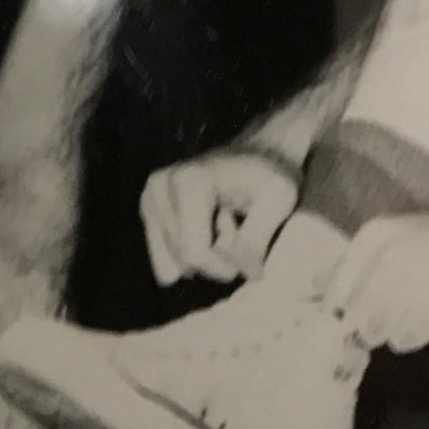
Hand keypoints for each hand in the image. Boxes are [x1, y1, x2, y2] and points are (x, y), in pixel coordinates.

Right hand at [140, 146, 300, 286]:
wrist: (257, 154)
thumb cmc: (269, 175)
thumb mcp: (280, 200)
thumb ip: (257, 238)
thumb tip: (245, 274)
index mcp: (189, 181)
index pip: (195, 254)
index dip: (226, 263)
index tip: (246, 241)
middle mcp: (160, 185)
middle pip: (184, 262)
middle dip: (216, 258)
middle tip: (236, 227)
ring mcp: (150, 197)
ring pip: (173, 266)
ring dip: (205, 256)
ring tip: (222, 225)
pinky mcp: (148, 210)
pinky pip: (165, 264)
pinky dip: (189, 255)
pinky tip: (206, 229)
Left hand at [328, 202, 428, 354]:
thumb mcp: (395, 237)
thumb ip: (352, 263)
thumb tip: (312, 288)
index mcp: (372, 236)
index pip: (332, 290)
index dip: (340, 306)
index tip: (350, 312)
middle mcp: (383, 261)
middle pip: (353, 317)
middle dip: (365, 320)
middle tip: (391, 308)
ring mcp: (408, 288)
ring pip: (376, 333)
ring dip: (390, 328)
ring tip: (415, 308)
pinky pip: (403, 341)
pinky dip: (411, 335)